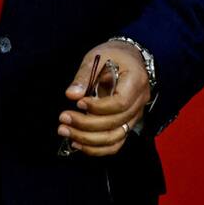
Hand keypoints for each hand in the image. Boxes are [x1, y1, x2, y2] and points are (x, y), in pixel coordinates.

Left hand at [57, 41, 150, 156]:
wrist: (129, 58)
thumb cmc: (113, 55)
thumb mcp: (97, 56)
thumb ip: (84, 75)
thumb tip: (71, 95)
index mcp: (136, 81)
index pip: (120, 103)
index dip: (98, 108)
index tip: (78, 104)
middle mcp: (140, 102)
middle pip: (115, 123)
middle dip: (86, 125)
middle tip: (63, 118)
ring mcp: (135, 116)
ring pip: (114, 138)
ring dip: (88, 140)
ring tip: (65, 132)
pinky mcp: (127, 125)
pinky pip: (115, 144)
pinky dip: (96, 149)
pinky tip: (77, 144)